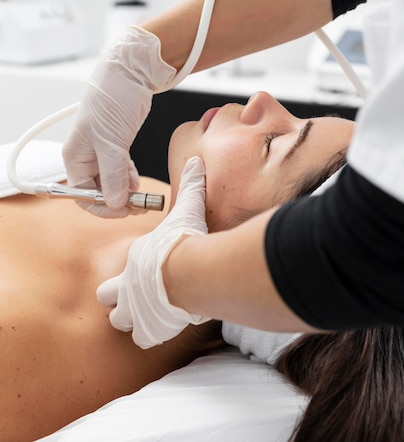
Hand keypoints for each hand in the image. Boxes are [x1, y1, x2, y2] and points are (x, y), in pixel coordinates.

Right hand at [62, 28, 175, 216]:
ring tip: (142, 196)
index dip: (102, 207)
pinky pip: (120, 170)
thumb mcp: (112, 142)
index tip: (123, 210)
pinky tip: (137, 182)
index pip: (83, 195)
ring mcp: (101, 151)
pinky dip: (128, 178)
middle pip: (97, 190)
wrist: (130, 74)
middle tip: (138, 206)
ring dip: (125, 191)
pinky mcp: (116, 145)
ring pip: (111, 181)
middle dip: (116, 200)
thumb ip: (113, 175)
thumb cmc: (113, 101)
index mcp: (75, 157)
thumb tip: (114, 203)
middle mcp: (85, 156)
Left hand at [97, 156, 209, 347]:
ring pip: (121, 322)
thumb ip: (190, 187)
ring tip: (151, 316)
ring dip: (133, 319)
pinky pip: (144, 337)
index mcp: (134, 261)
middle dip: (119, 301)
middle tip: (137, 298)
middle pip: (108, 299)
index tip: (144, 273)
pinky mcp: (149, 328)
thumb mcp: (186, 209)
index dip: (126, 275)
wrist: (189, 271)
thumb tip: (196, 163)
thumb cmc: (183, 240)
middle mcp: (127, 288)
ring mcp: (136, 310)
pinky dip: (152, 334)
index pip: (117, 271)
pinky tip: (166, 326)